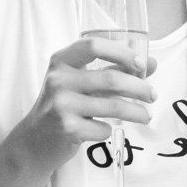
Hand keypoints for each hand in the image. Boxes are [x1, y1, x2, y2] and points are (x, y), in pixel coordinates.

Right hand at [10, 35, 155, 170]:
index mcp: (61, 61)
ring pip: (113, 106)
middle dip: (140, 88)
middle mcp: (58, 79)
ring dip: (136, 112)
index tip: (141, 64)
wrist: (34, 139)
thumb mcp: (80, 81)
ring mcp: (61, 104)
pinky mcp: (66, 128)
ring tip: (146, 116)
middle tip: (152, 95)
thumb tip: (150, 63)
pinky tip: (105, 129)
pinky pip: (103, 128)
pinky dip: (110, 130)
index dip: (122, 53)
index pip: (93, 46)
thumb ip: (112, 69)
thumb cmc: (63, 105)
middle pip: (111, 79)